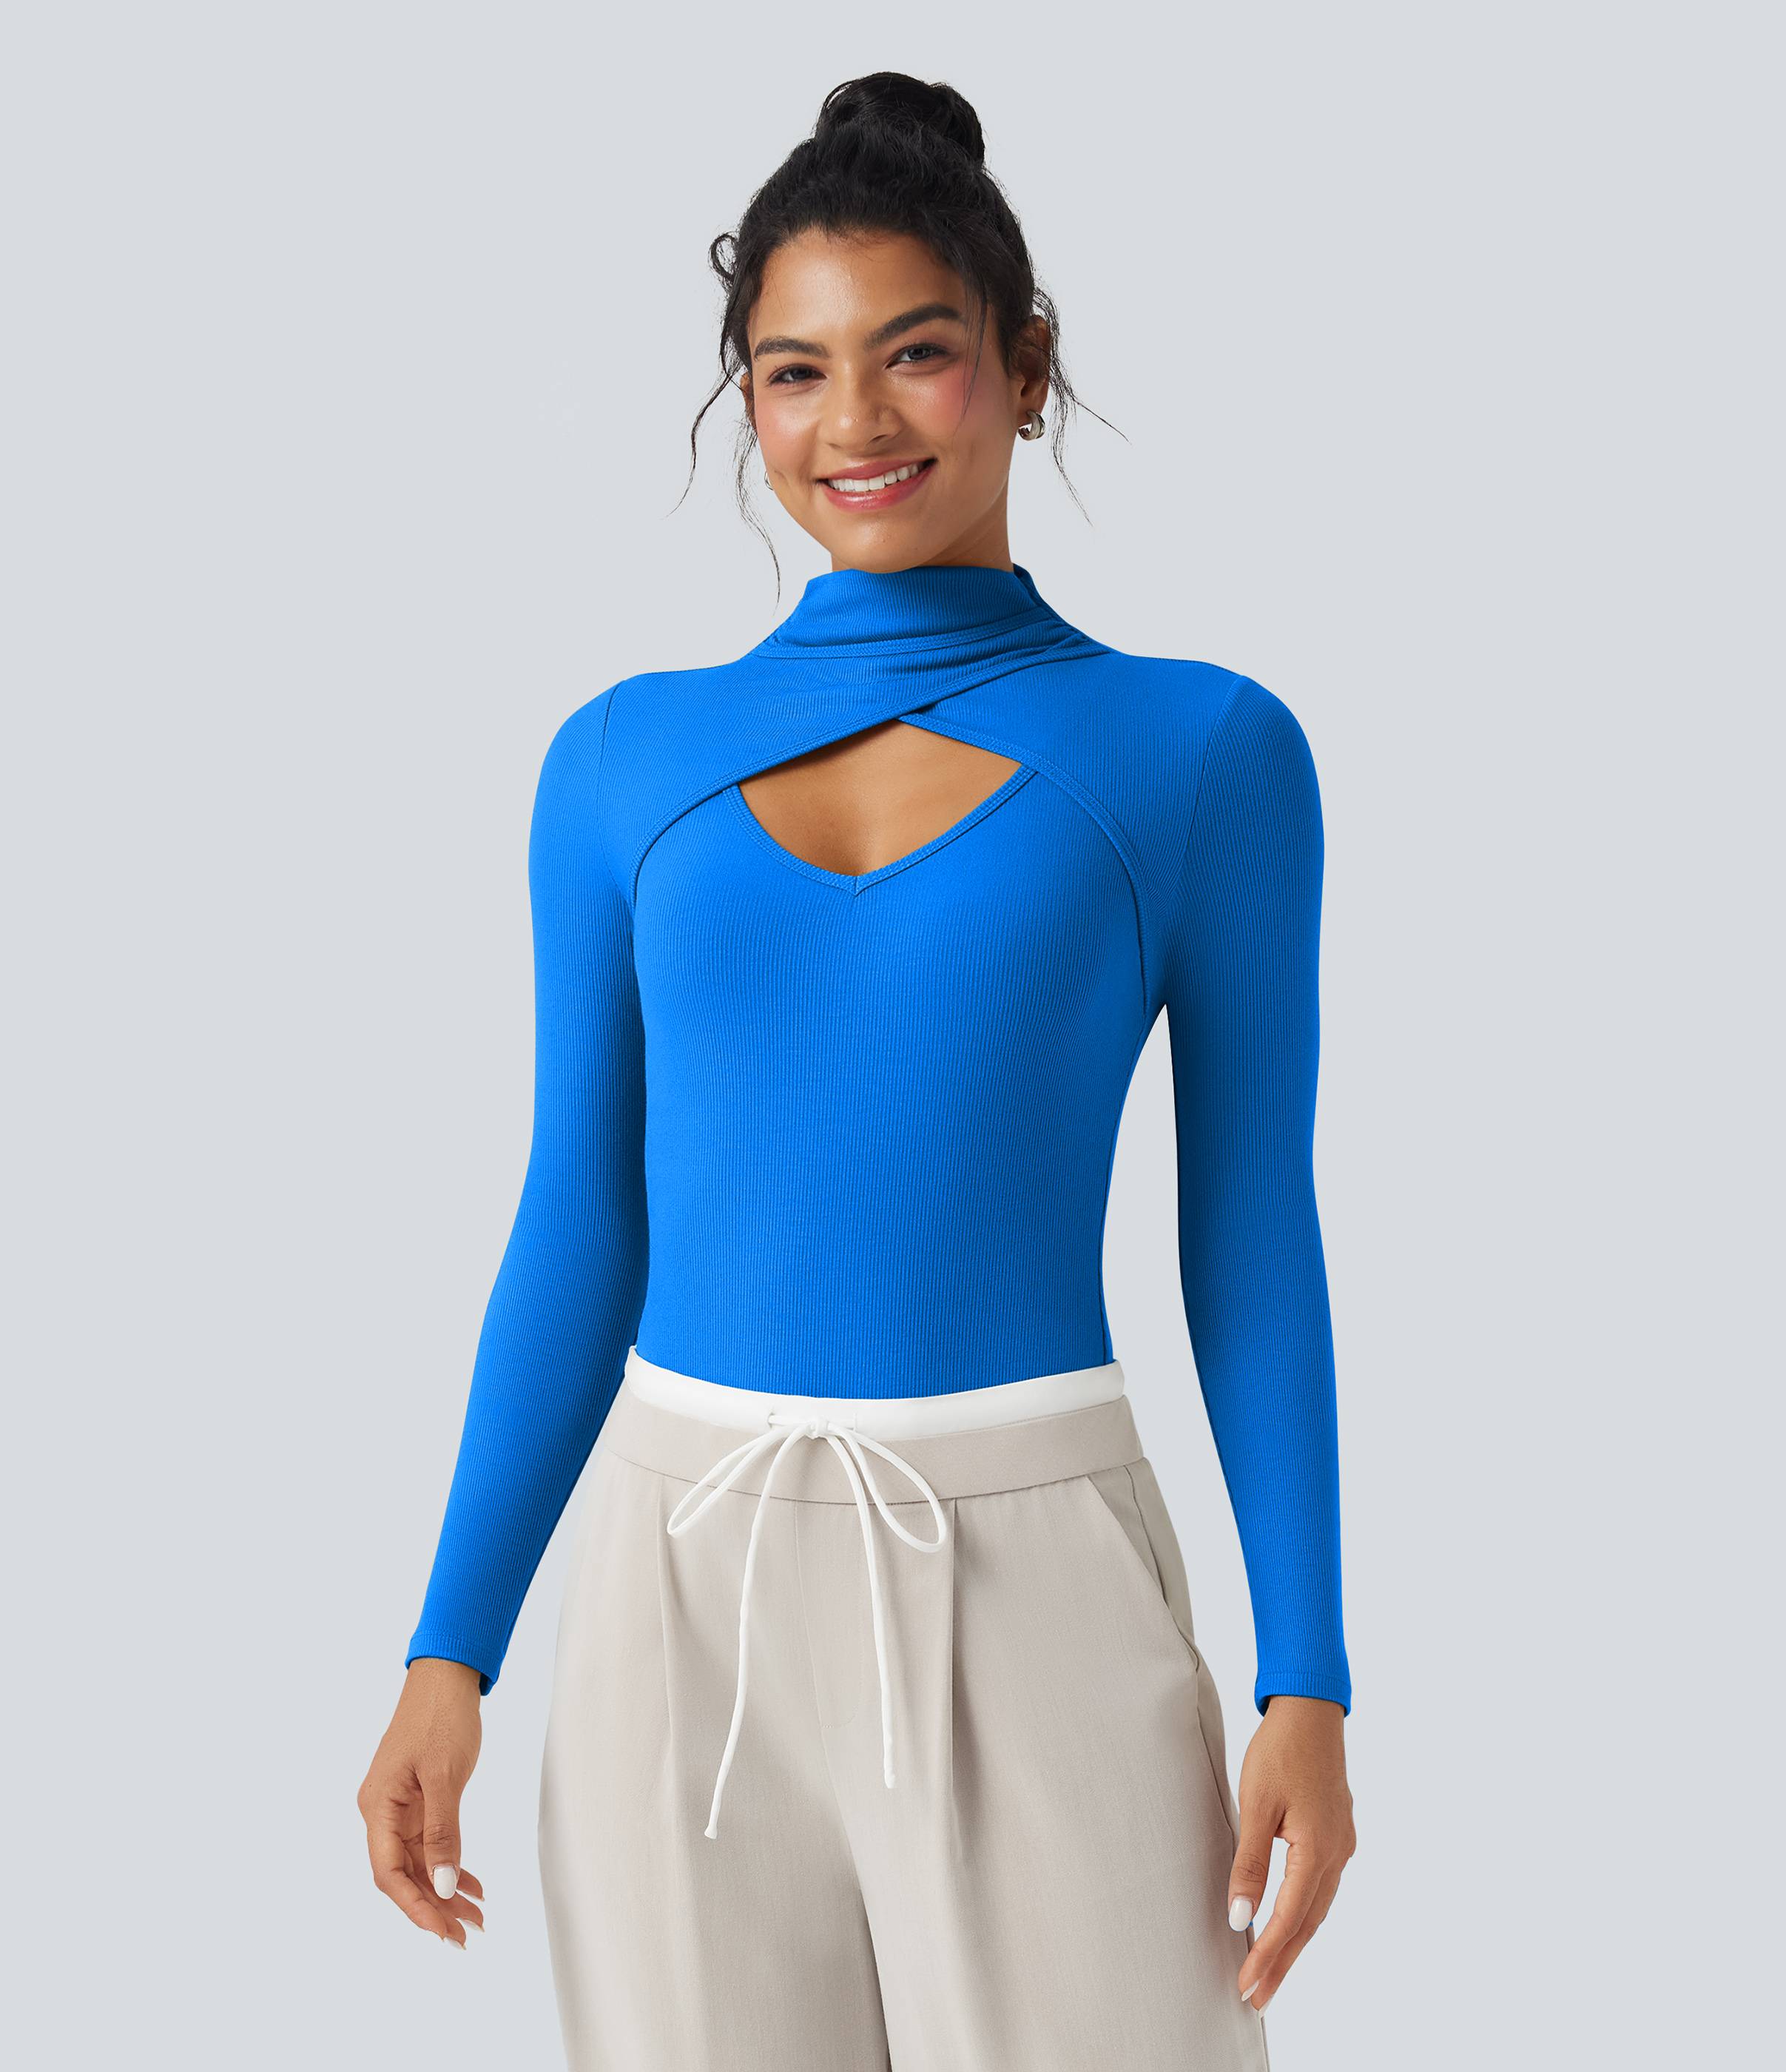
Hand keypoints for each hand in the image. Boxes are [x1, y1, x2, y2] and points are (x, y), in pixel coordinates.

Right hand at [358, 1657, 486, 1945]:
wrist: (447, 1677)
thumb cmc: (441, 1717)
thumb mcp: (444, 1776)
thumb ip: (441, 1832)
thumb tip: (441, 1885)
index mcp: (378, 1807)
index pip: (389, 1872)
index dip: (415, 1907)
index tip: (442, 1931)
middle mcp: (382, 1811)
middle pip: (405, 1873)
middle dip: (435, 1907)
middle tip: (467, 1934)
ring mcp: (399, 1807)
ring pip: (420, 1862)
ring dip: (445, 1890)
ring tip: (476, 1917)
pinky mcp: (417, 1800)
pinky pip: (430, 1843)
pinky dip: (450, 1863)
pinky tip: (471, 1883)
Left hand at [1228, 1694, 1354, 2014]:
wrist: (1310, 1710)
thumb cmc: (1280, 1750)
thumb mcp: (1256, 1805)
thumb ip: (1250, 1863)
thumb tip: (1241, 1916)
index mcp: (1318, 1851)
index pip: (1288, 1919)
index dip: (1267, 1956)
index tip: (1247, 1987)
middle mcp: (1337, 1854)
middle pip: (1308, 1923)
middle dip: (1282, 1963)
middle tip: (1258, 1998)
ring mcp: (1341, 1844)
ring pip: (1317, 1907)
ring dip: (1293, 1941)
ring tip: (1269, 1971)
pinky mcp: (1337, 1833)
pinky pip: (1321, 1886)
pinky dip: (1303, 1912)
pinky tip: (1289, 1921)